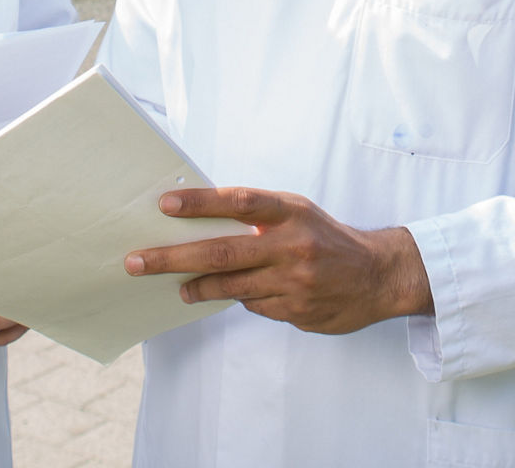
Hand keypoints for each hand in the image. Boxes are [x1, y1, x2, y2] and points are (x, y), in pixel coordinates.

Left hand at [123, 187, 432, 335]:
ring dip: (198, 287)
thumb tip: (201, 218)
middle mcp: (291, 245)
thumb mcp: (295, 212)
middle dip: (173, 257)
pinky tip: (235, 295)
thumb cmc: (324, 235)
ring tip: (176, 286)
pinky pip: (255, 306)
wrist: (378, 273)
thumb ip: (256, 215)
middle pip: (222, 252)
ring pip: (232, 287)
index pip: (237, 202)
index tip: (164, 205)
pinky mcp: (298, 312)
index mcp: (289, 211)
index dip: (200, 202)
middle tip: (137, 261)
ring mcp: (294, 282)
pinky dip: (241, 299)